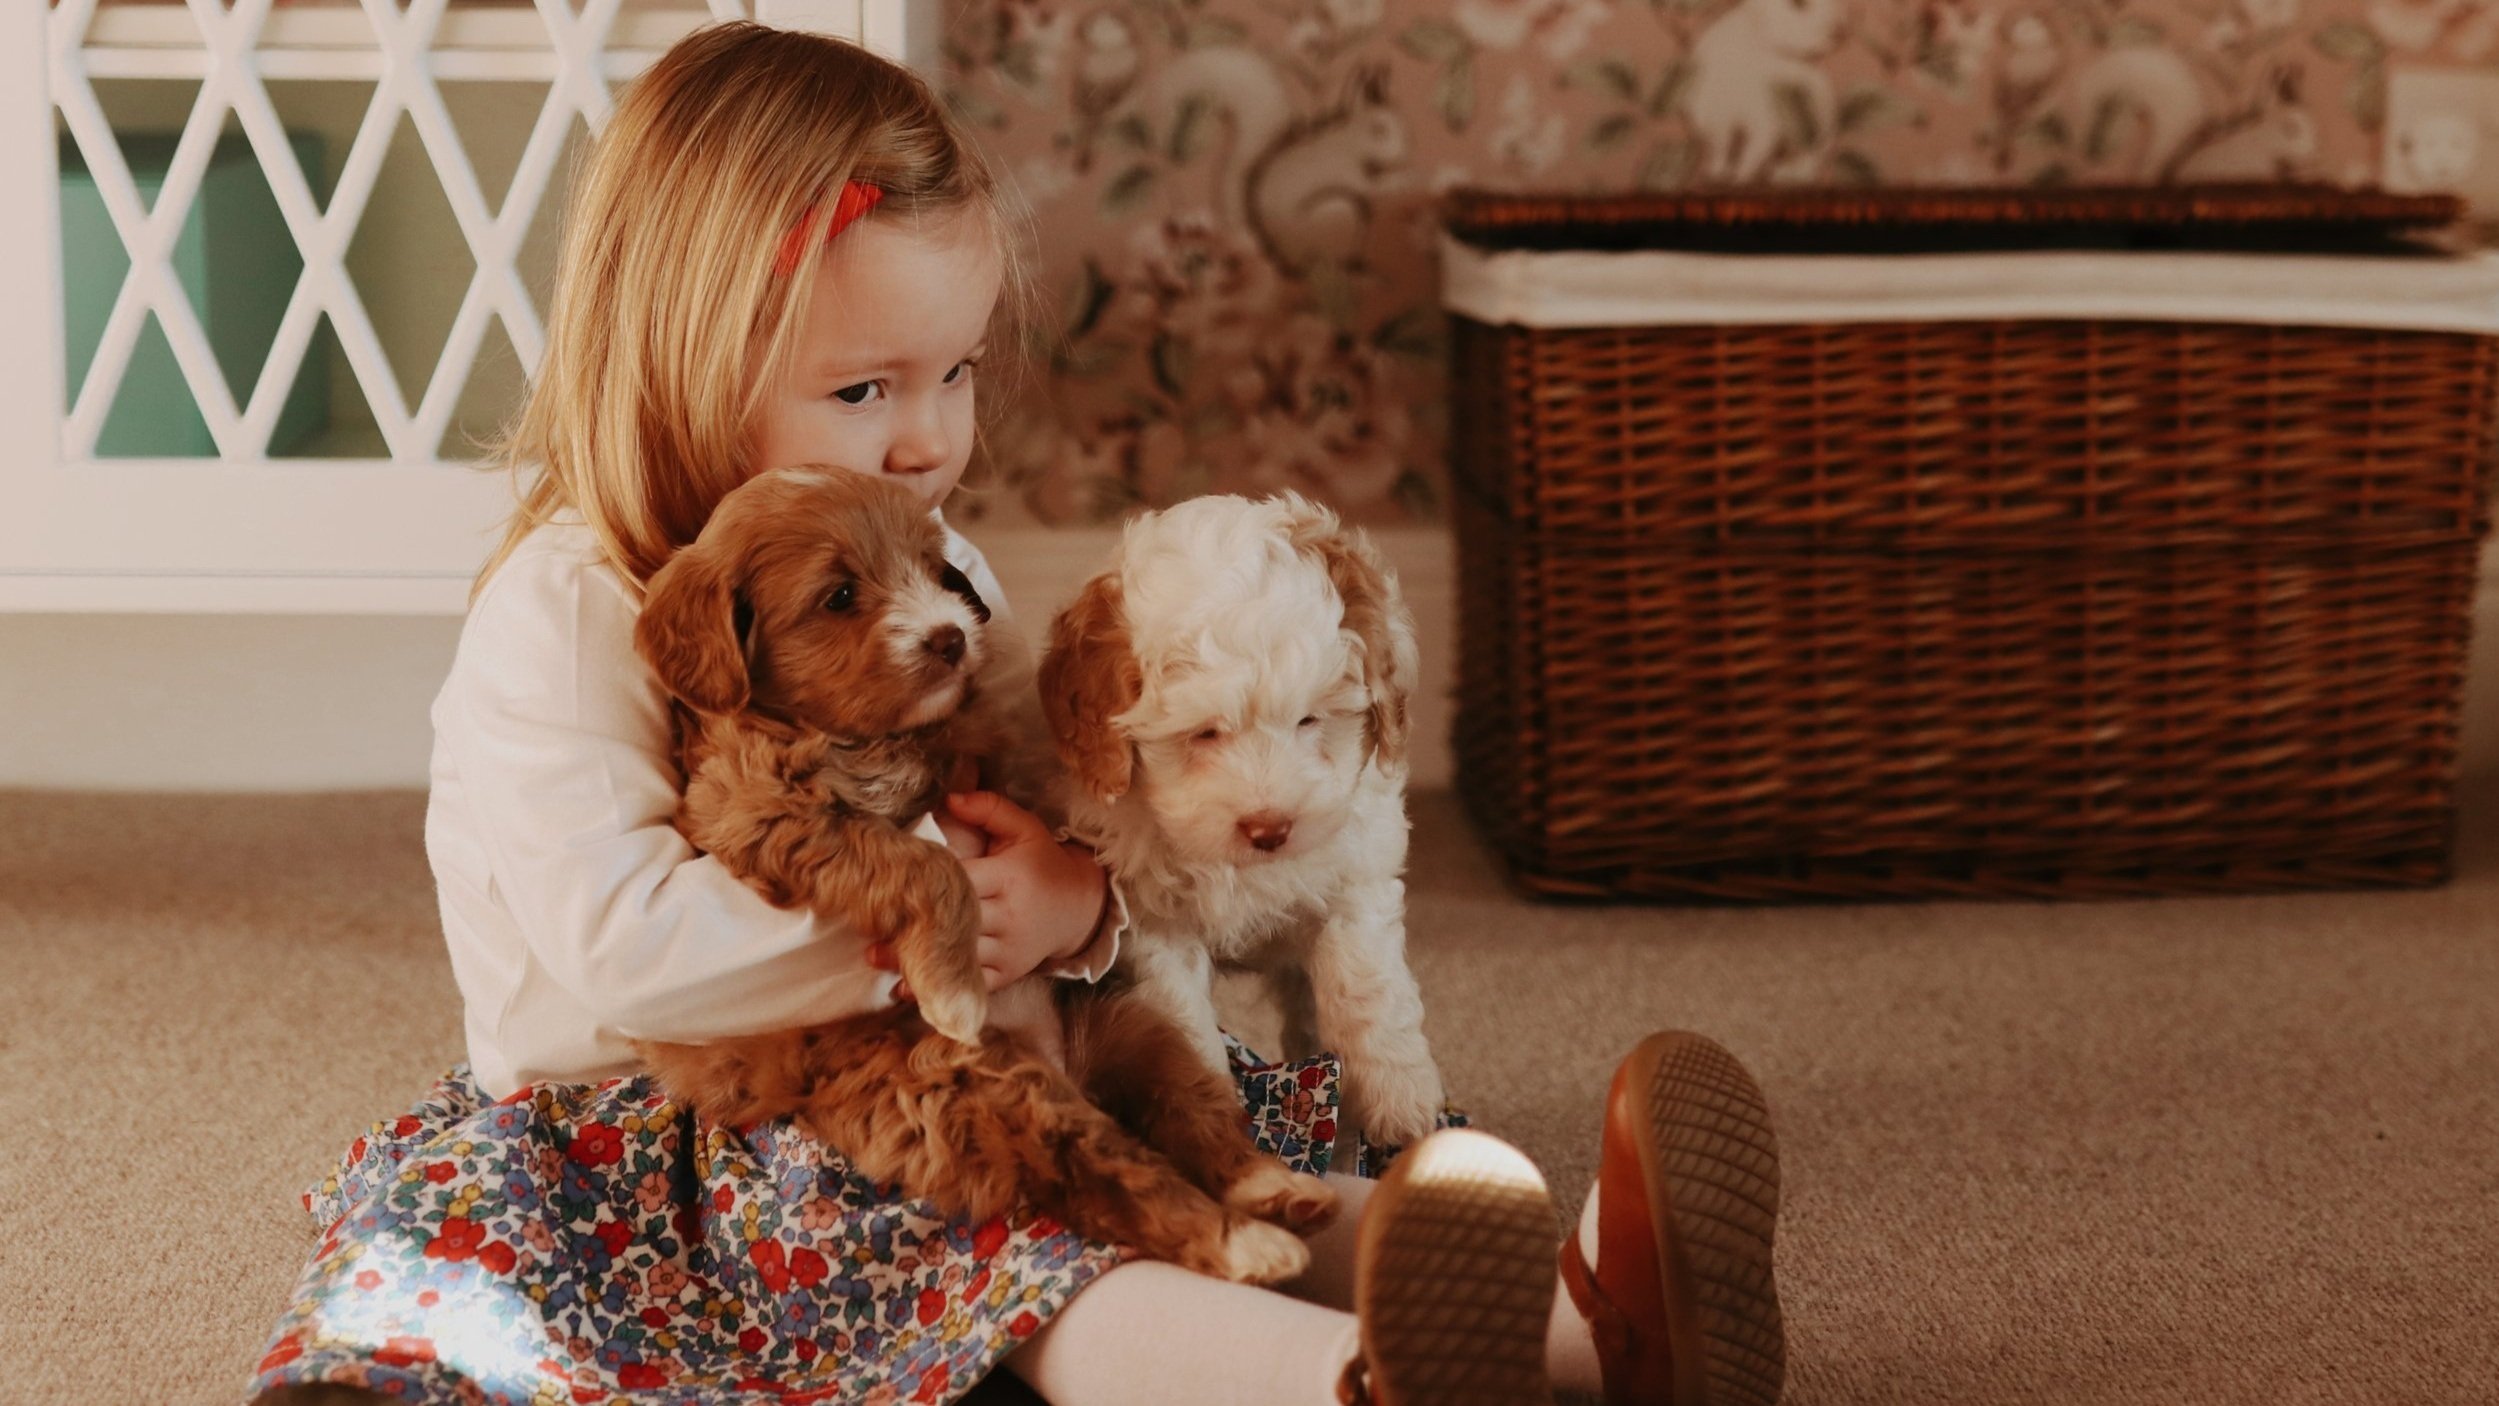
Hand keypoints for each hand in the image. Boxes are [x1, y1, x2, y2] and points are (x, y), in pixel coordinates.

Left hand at [867, 792, 1107, 994]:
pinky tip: (905, 988)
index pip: (960, 879)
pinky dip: (938, 988)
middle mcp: (1008, 917)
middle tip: (868, 920)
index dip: (927, 880)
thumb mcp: (1025, 828)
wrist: (1080, 908)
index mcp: (1008, 878)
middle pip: (952, 922)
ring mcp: (1008, 950)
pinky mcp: (1007, 974)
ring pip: (955, 957)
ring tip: (874, 954)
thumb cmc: (1043, 863)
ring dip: (915, 958)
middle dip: (912, 922)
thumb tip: (949, 798)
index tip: (892, 879)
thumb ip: (989, 809)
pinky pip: (968, 985)